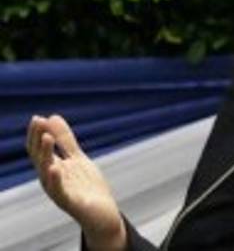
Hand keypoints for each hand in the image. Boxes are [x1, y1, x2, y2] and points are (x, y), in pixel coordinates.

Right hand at [26, 114, 125, 250]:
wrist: (101, 212)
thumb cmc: (86, 185)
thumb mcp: (77, 158)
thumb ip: (65, 140)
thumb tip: (52, 116)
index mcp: (53, 167)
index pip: (39, 149)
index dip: (37, 134)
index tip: (37, 118)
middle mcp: (51, 179)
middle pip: (40, 157)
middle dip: (39, 140)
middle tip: (38, 122)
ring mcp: (59, 190)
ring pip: (47, 172)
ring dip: (46, 154)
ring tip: (48, 138)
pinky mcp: (69, 202)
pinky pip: (59, 191)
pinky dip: (56, 180)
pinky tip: (56, 168)